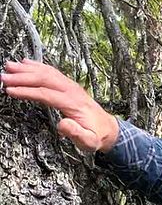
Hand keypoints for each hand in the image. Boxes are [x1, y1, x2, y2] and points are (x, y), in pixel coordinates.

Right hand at [1, 59, 118, 152]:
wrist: (108, 129)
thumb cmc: (97, 136)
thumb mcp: (89, 141)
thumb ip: (77, 134)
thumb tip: (63, 125)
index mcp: (75, 104)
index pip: (47, 94)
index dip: (28, 92)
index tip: (11, 91)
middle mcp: (73, 91)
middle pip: (46, 79)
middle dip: (23, 77)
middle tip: (3, 77)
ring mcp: (71, 87)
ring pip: (48, 73)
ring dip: (27, 69)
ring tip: (8, 66)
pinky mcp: (69, 86)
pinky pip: (52, 72)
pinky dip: (38, 66)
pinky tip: (25, 62)